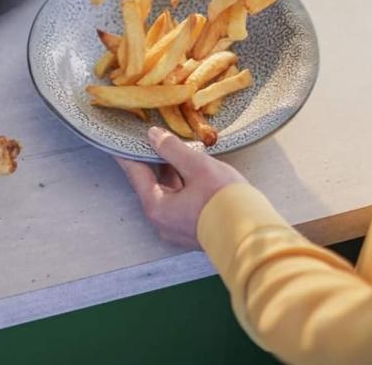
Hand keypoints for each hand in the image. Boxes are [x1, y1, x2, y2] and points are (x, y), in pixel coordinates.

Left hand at [116, 126, 247, 248]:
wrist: (253, 236)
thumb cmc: (224, 200)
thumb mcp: (197, 167)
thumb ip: (173, 149)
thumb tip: (153, 136)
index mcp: (157, 207)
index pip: (135, 173)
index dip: (127, 152)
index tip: (117, 138)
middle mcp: (163, 221)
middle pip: (152, 183)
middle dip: (153, 159)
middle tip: (151, 136)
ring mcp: (178, 228)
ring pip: (169, 192)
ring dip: (172, 171)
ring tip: (175, 147)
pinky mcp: (194, 229)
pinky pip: (182, 201)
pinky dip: (184, 183)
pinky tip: (193, 168)